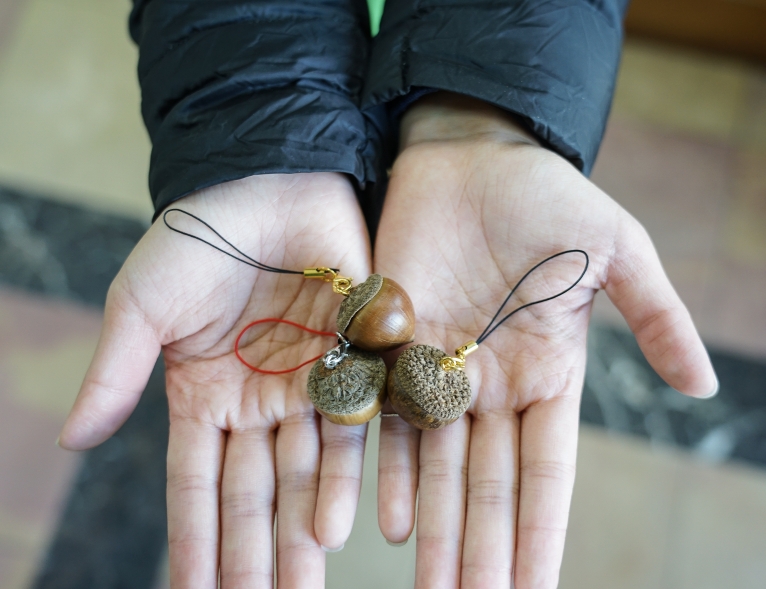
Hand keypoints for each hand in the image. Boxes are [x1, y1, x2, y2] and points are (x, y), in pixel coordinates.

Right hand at [59, 173, 372, 587]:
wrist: (263, 178)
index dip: (194, 539)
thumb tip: (71, 440)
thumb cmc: (194, 237)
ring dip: (303, 525)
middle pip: (257, 490)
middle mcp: (259, 401)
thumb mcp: (142, 305)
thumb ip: (117, 372)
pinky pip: (358, 419)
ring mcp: (309, 383)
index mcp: (204, 396)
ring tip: (303, 576)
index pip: (196, 484)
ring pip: (308, 469)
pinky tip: (345, 517)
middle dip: (256, 551)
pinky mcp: (356, 355)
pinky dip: (353, 469)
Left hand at [374, 94, 716, 588]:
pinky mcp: (389, 345)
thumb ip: (654, 316)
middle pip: (486, 483)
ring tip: (430, 585)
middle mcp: (490, 384)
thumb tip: (704, 386)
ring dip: (434, 526)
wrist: (470, 154)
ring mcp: (437, 369)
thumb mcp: (616, 248)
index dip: (542, 530)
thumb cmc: (547, 195)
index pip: (546, 470)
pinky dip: (385, 468)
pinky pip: (383, 416)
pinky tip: (388, 519)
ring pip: (434, 464)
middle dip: (482, 547)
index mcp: (547, 372)